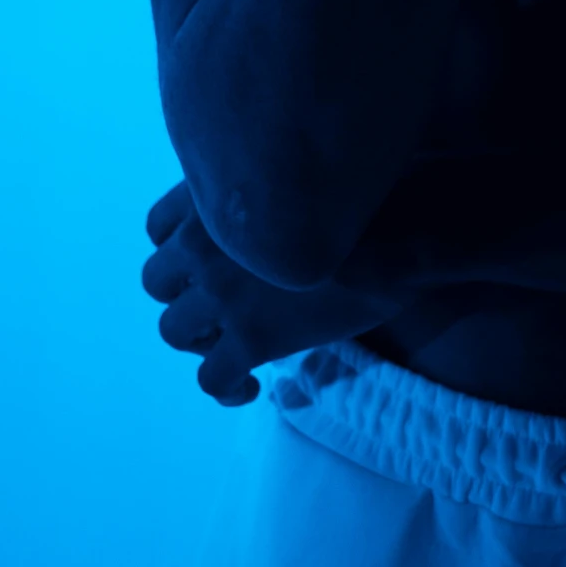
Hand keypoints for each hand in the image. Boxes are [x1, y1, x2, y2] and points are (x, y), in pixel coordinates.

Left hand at [140, 180, 409, 406]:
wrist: (408, 227)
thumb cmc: (374, 192)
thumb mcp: (300, 178)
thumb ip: (264, 197)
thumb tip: (269, 212)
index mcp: (214, 194)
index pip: (158, 226)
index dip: (178, 249)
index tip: (205, 263)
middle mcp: (204, 242)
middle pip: (157, 281)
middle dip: (184, 296)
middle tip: (220, 309)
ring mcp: (222, 293)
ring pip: (173, 330)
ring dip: (200, 341)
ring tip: (232, 347)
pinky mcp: (252, 339)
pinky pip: (211, 378)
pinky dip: (226, 388)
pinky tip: (250, 388)